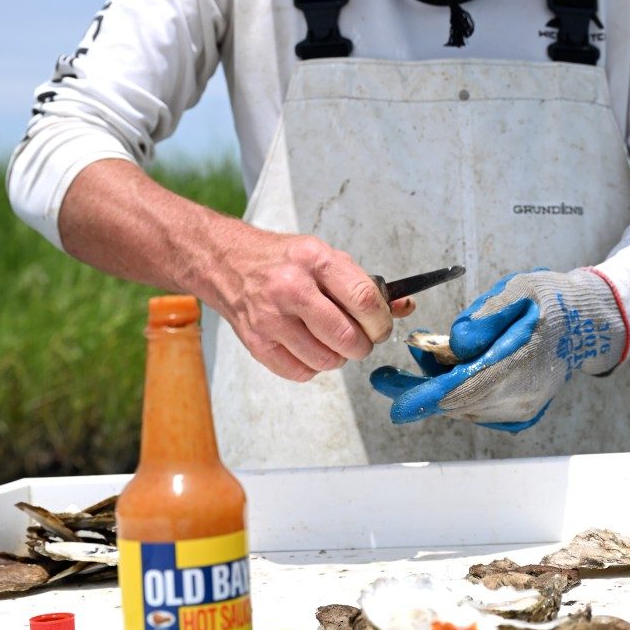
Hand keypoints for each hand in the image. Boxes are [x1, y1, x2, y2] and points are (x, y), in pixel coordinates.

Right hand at [57, 159, 412, 383]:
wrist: (226, 262)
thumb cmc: (281, 260)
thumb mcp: (324, 257)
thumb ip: (362, 284)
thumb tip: (403, 308)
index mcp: (315, 260)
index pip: (364, 301)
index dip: (382, 321)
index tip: (381, 326)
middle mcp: (291, 289)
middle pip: (349, 338)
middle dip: (364, 345)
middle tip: (361, 339)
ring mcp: (271, 318)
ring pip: (328, 360)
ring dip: (339, 357)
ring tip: (331, 340)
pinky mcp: (257, 342)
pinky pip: (301, 372)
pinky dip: (312, 366)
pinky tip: (307, 346)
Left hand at [370, 268, 626, 430]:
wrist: (586, 324)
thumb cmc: (550, 301)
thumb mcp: (517, 291)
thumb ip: (485, 317)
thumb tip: (455, 342)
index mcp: (520, 364)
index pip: (465, 389)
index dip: (426, 398)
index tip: (396, 406)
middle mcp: (521, 396)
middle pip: (456, 403)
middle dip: (417, 389)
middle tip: (384, 377)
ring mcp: (521, 409)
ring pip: (463, 407)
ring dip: (436, 386)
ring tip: (425, 352)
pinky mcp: (519, 413)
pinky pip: (476, 408)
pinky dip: (456, 392)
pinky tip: (451, 367)